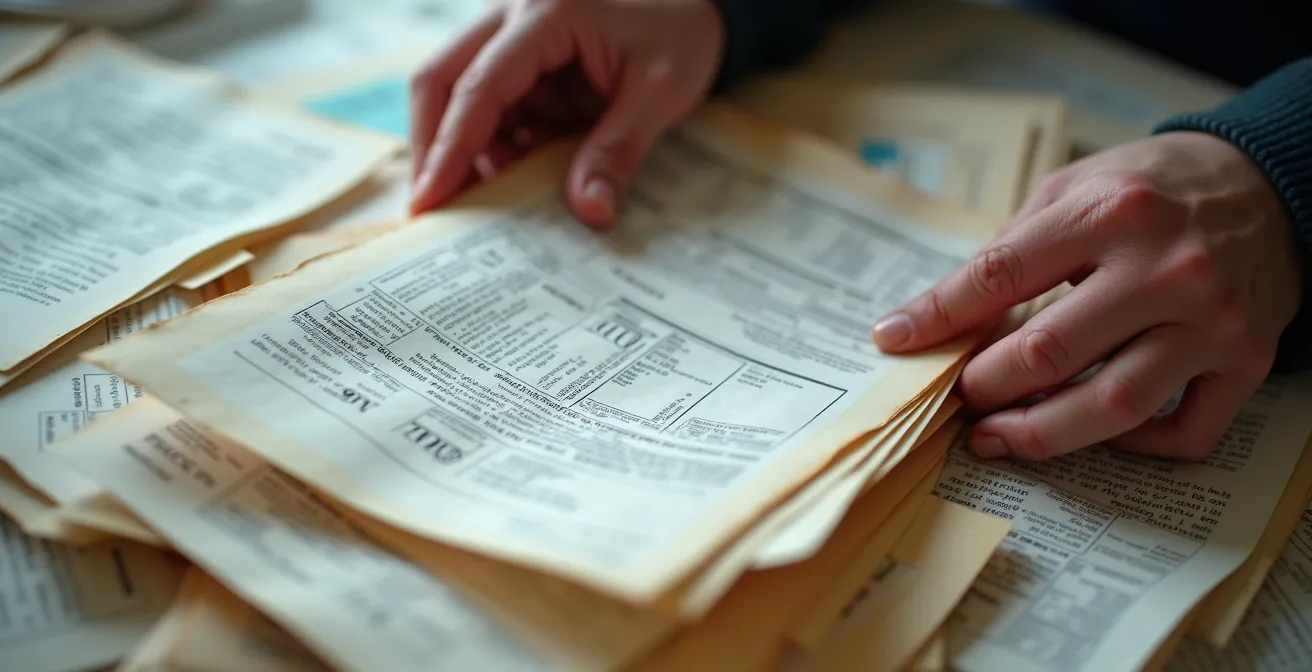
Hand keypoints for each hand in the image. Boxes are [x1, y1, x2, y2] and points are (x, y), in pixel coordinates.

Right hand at [408, 0, 723, 227]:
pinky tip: (516, 175)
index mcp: (547, 14)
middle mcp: (513, 15)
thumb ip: (619, 151)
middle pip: (440, 80)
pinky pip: (488, 105)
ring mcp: (510, 34)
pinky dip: (494, 144)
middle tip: (432, 210)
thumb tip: (590, 212)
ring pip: (455, 94)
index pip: (480, 86)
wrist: (697, 10)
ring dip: (466, 150)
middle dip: (432, 148)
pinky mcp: (518, 59)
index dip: (450, 147)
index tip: (429, 199)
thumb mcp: (660, 93)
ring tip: (486, 202)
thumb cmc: (681, 37)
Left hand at [872, 132, 1301, 461]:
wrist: (1271, 183)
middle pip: (1049, 352)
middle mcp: (1166, 269)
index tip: (893, 341)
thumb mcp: (1074, 187)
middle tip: (957, 398)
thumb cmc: (1153, 187)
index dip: (937, 316)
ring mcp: (1213, 322)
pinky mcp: (1249, 361)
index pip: (1000, 275)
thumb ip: (1011, 249)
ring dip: (1040, 434)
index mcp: (1110, 212)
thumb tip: (941, 317)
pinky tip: (1095, 433)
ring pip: (1114, 405)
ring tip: (994, 437)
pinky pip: (1184, 432)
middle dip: (985, 387)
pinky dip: (1133, 447)